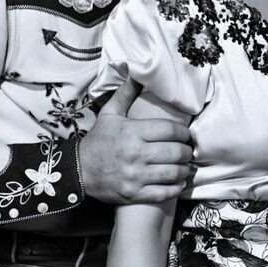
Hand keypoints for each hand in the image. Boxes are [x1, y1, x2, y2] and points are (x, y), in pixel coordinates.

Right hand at [78, 79, 192, 203]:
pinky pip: (163, 193)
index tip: (186, 135)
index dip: (184, 133)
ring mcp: (135, 176)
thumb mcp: (110, 114)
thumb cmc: (99, 140)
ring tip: (186, 166)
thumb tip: (137, 72)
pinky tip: (179, 182)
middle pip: (175, 152)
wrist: (79, 170)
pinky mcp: (134, 194)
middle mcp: (136, 154)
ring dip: (185, 170)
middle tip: (188, 150)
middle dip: (186, 151)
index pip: (170, 130)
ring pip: (172, 173)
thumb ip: (126, 93)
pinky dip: (175, 187)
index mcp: (133, 132)